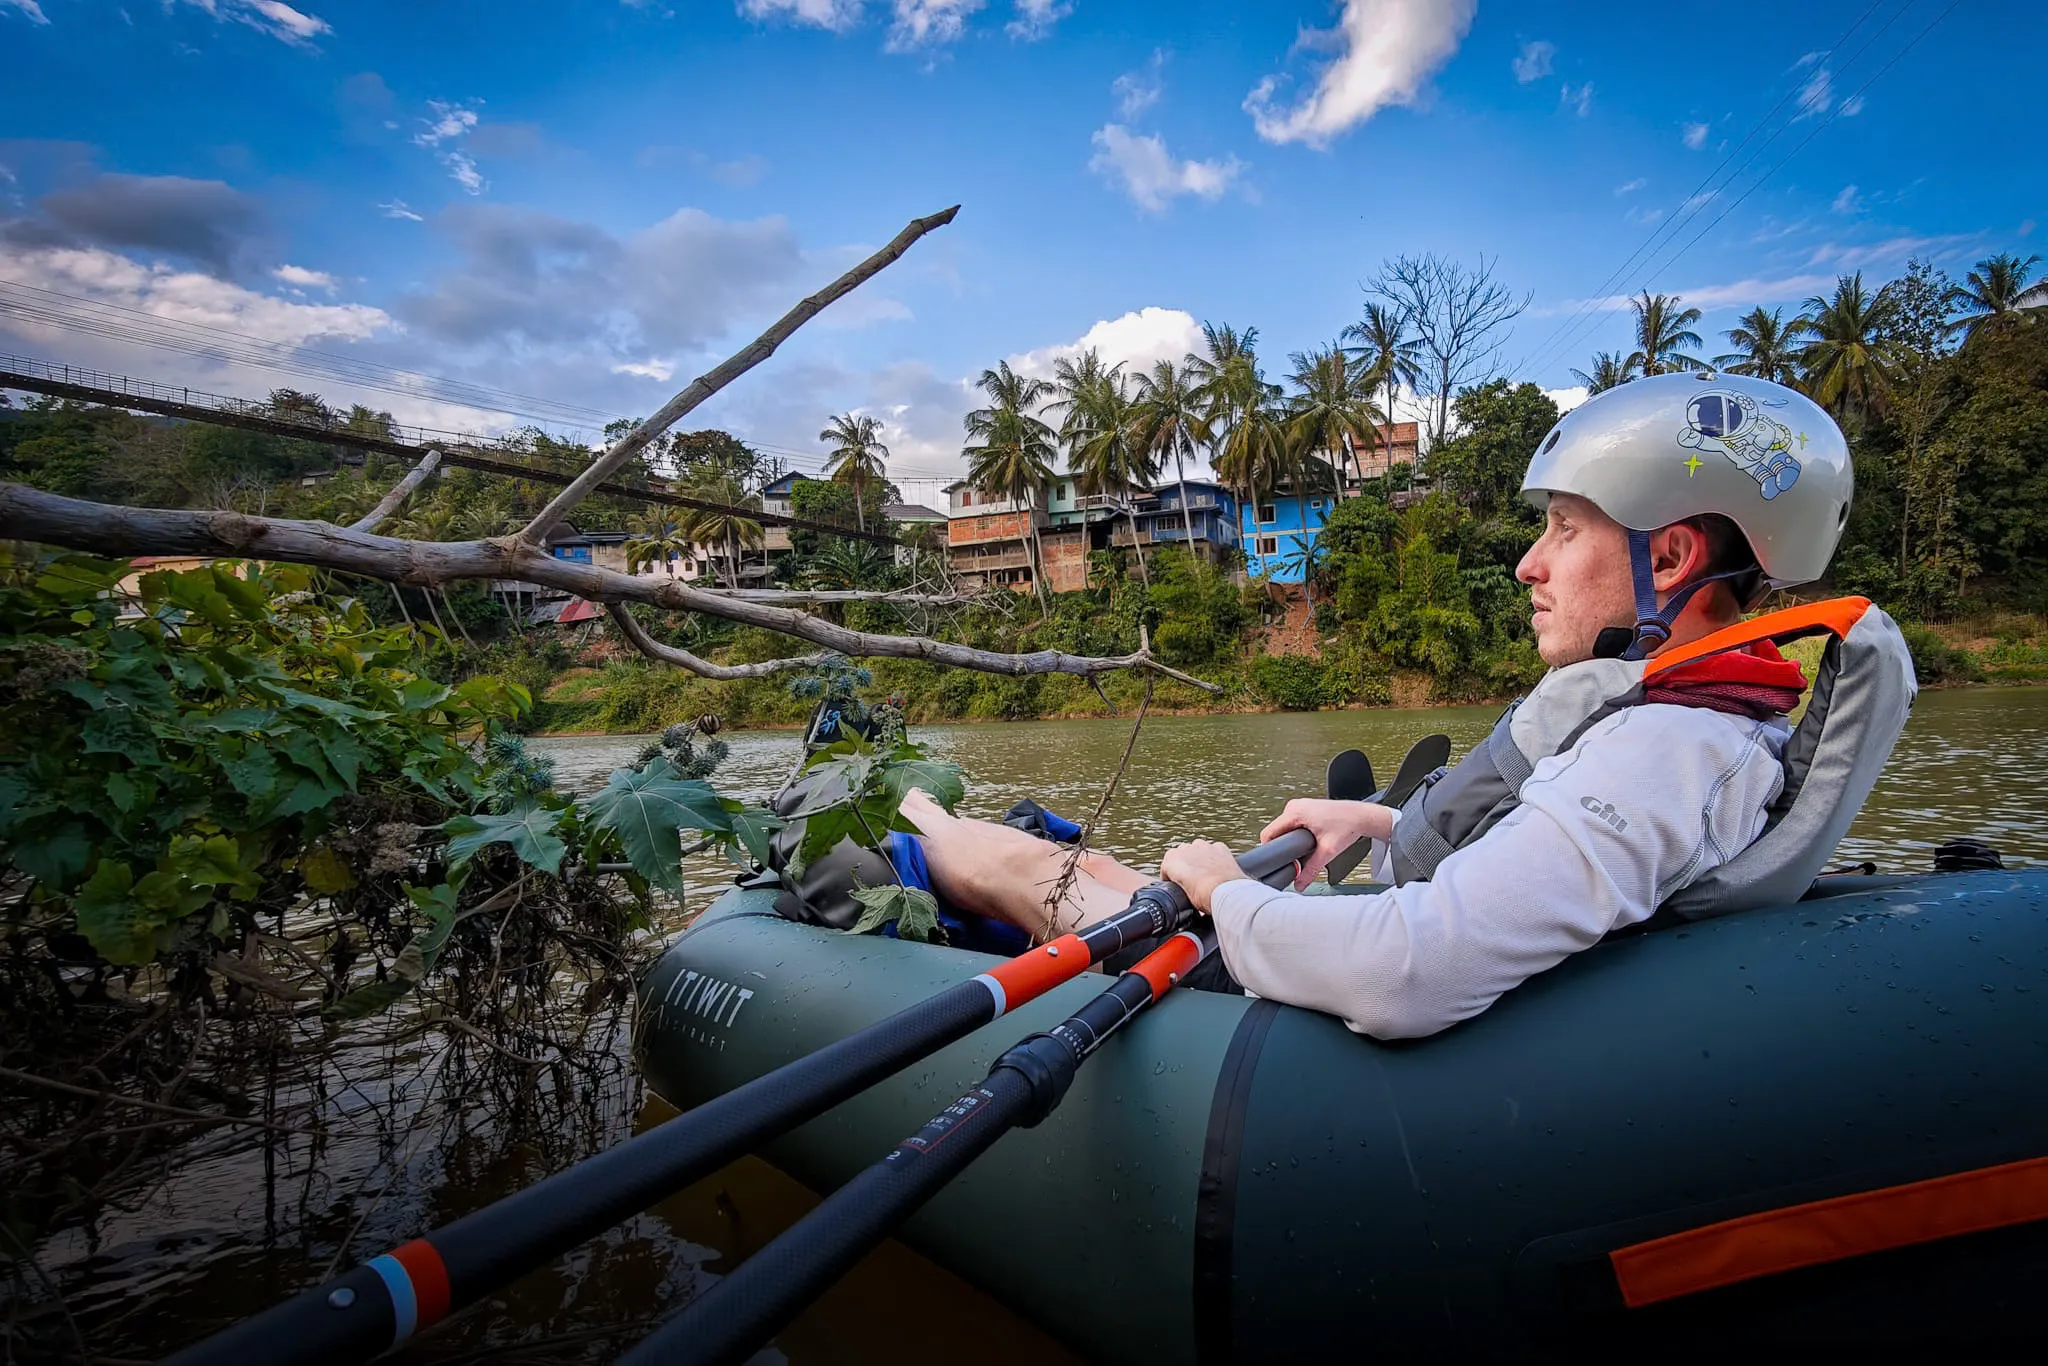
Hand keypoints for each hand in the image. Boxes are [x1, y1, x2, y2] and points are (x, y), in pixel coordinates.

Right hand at [1159, 840, 1244, 913]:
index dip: (1171, 878)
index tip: (1177, 885)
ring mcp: (1204, 846)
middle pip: (1182, 856)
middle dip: (1186, 865)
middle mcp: (1186, 848)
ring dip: (1200, 859)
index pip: (1167, 867)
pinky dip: (1215, 857)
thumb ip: (1180, 884)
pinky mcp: (1220, 847)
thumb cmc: (1204, 896)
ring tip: (1206, 874)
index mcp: (1172, 859)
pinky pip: (1214, 850)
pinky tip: (1218, 870)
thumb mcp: (1183, 894)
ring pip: (1198, 850)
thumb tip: (1186, 887)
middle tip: (1193, 881)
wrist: (1227, 894)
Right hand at [1258, 799, 1395, 889]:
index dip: (1271, 851)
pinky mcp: (1305, 809)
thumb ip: (1311, 870)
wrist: (1362, 817)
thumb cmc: (1348, 826)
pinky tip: (1308, 841)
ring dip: (1290, 841)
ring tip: (1306, 849)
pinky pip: (1292, 824)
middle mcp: (1294, 806)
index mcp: (1295, 812)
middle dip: (1283, 847)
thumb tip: (1299, 883)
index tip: (1279, 861)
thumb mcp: (1328, 851)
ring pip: (1284, 828)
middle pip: (1275, 832)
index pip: (1268, 834)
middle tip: (1297, 858)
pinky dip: (1296, 834)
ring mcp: (1299, 806)